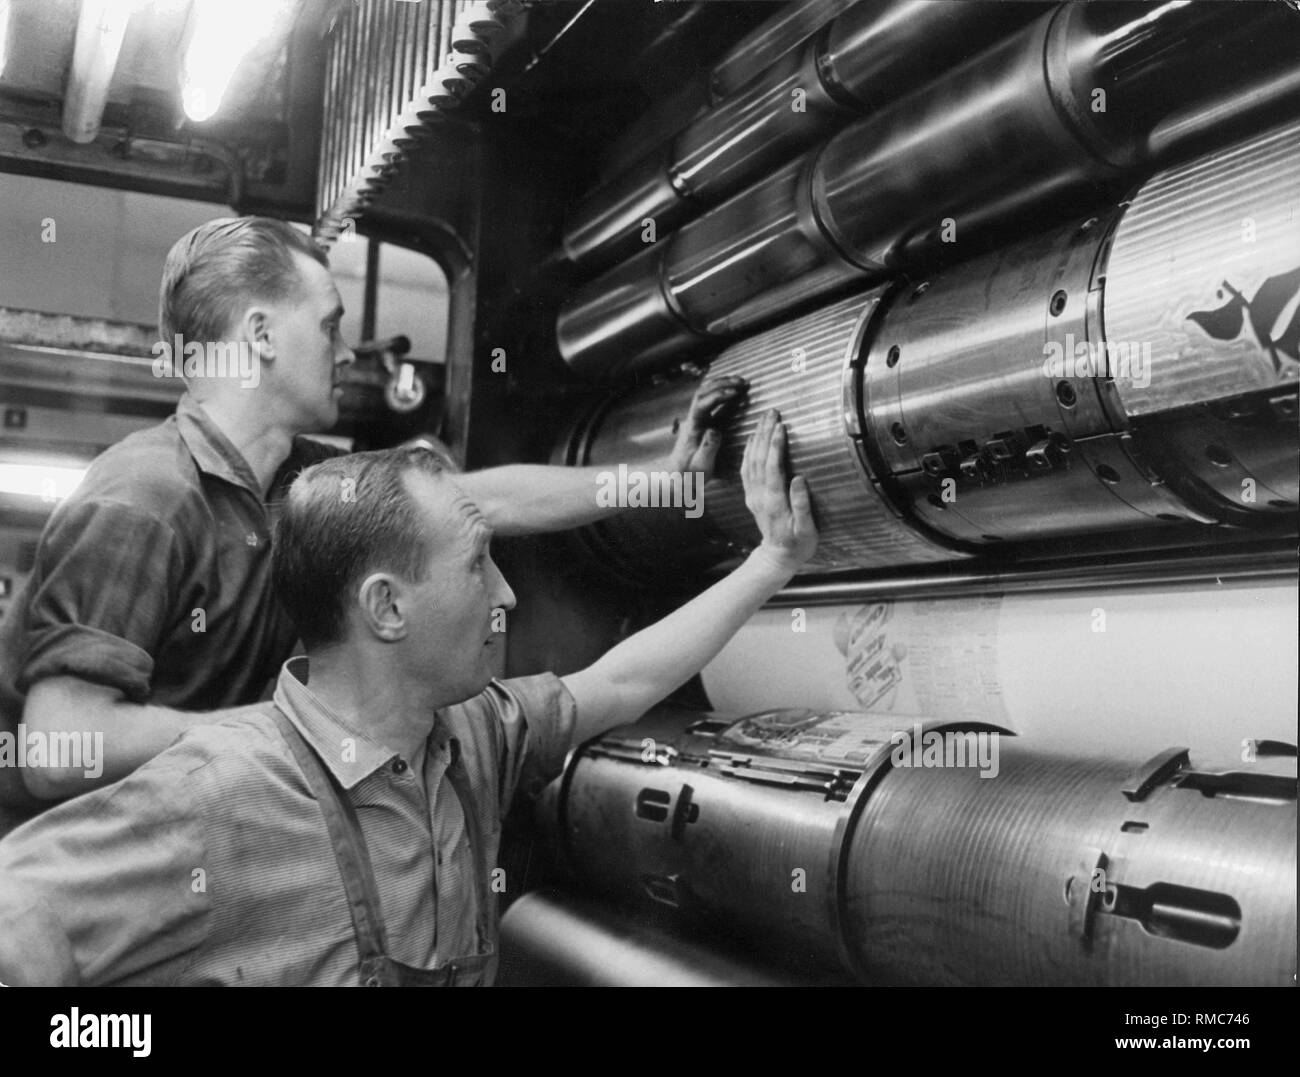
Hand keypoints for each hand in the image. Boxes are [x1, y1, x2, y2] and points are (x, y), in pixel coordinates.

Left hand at [667, 374, 747, 477]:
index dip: (718, 395)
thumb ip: (708, 448)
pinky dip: (721, 390)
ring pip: (705, 393)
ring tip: (741, 382)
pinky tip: (734, 390)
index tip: (735, 393)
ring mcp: (696, 418)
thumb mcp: (701, 465)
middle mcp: (693, 419)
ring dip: (722, 384)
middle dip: (722, 383)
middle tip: (742, 382)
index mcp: (693, 428)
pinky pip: (710, 399)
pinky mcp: (701, 420)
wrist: (679, 476)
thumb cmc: (690, 474)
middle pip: (703, 392)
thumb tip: (715, 430)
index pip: (702, 404)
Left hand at [741, 409, 817, 572]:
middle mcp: (759, 495)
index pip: (772, 467)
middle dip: (764, 433)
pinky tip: (753, 439)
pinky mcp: (751, 496)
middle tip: (772, 412)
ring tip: (764, 419)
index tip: (781, 426)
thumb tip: (799, 479)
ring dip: (756, 438)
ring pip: (750, 461)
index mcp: (774, 501)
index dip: (775, 445)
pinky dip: (748, 451)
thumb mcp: (806, 529)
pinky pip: (746, 469)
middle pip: (758, 458)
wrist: (778, 557)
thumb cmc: (798, 544)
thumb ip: (802, 504)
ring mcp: (753, 495)